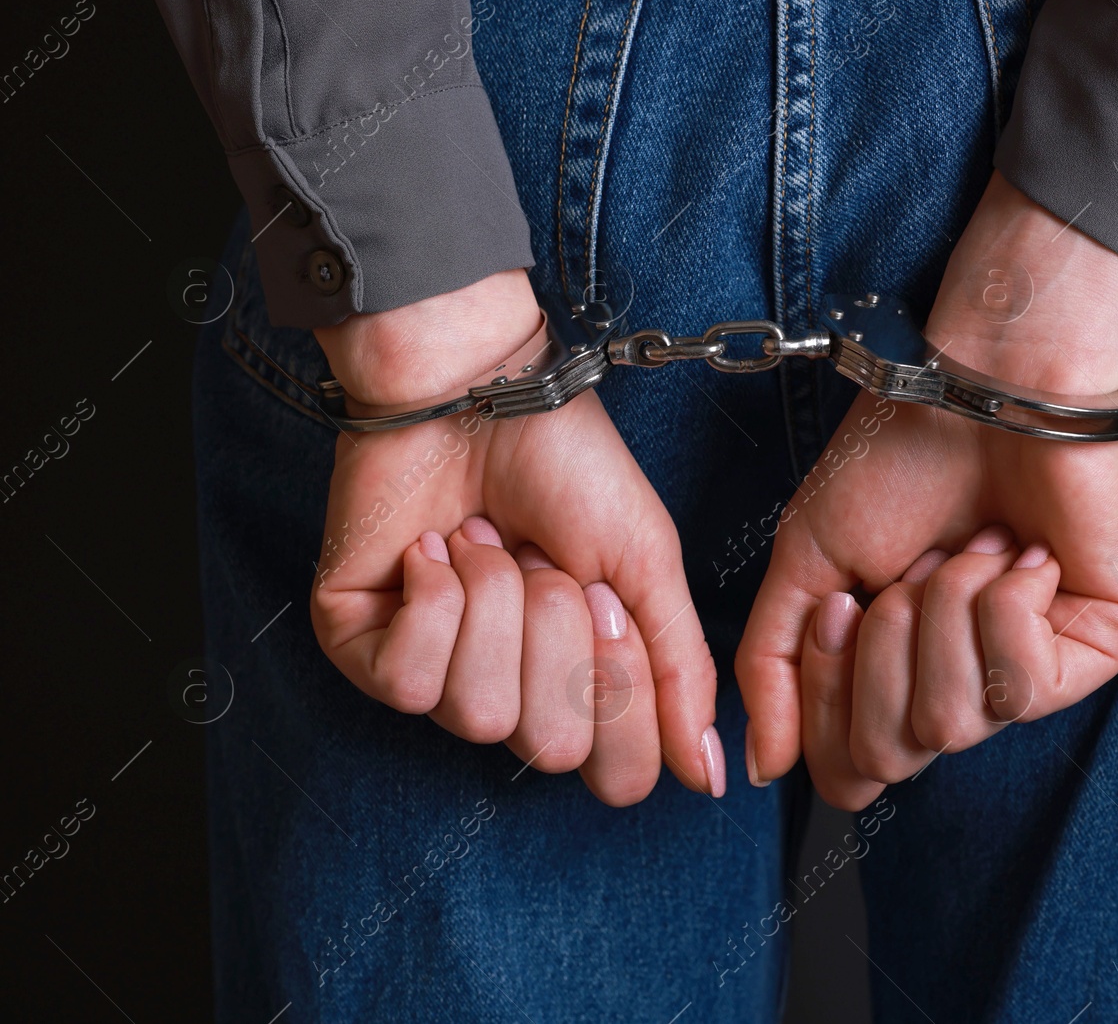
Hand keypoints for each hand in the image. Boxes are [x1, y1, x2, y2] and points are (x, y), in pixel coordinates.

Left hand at [309, 270, 724, 803]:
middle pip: (549, 749)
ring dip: (494, 604)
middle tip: (544, 562)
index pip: (616, 772)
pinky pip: (407, 684)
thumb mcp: (646, 566)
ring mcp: (433, 674)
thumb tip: (709, 777)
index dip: (622, 693)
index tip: (608, 603)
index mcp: (580, 681)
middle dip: (556, 635)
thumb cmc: (565, 466)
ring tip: (485, 541)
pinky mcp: (361, 647)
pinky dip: (436, 599)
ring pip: (477, 714)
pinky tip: (434, 550)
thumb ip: (679, 673)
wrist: (479, 388)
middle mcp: (510, 691)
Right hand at [735, 172, 1117, 808]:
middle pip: (890, 757)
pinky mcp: (1099, 649)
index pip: (849, 770)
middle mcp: (964, 687)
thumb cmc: (902, 458)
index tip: (838, 603)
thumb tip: (762, 768)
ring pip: (950, 725)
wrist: (983, 384)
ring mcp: (1034, 672)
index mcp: (899, 677)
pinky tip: (1014, 551)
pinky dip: (999, 605)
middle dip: (875, 651)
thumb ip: (771, 670)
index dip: (824, 700)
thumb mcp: (807, 565)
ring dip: (937, 616)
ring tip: (962, 549)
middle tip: (903, 571)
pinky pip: (1019, 687)